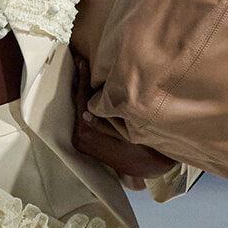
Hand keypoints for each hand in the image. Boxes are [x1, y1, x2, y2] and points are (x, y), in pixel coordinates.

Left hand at [70, 50, 173, 180]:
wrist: (148, 165)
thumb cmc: (142, 147)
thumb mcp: (128, 131)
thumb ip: (106, 120)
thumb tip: (87, 111)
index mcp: (86, 134)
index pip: (82, 101)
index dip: (83, 80)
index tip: (81, 62)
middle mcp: (79, 139)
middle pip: (78, 104)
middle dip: (81, 83)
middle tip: (80, 61)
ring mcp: (81, 141)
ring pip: (81, 109)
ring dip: (85, 92)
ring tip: (85, 71)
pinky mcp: (87, 141)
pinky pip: (85, 116)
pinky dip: (88, 102)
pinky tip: (93, 90)